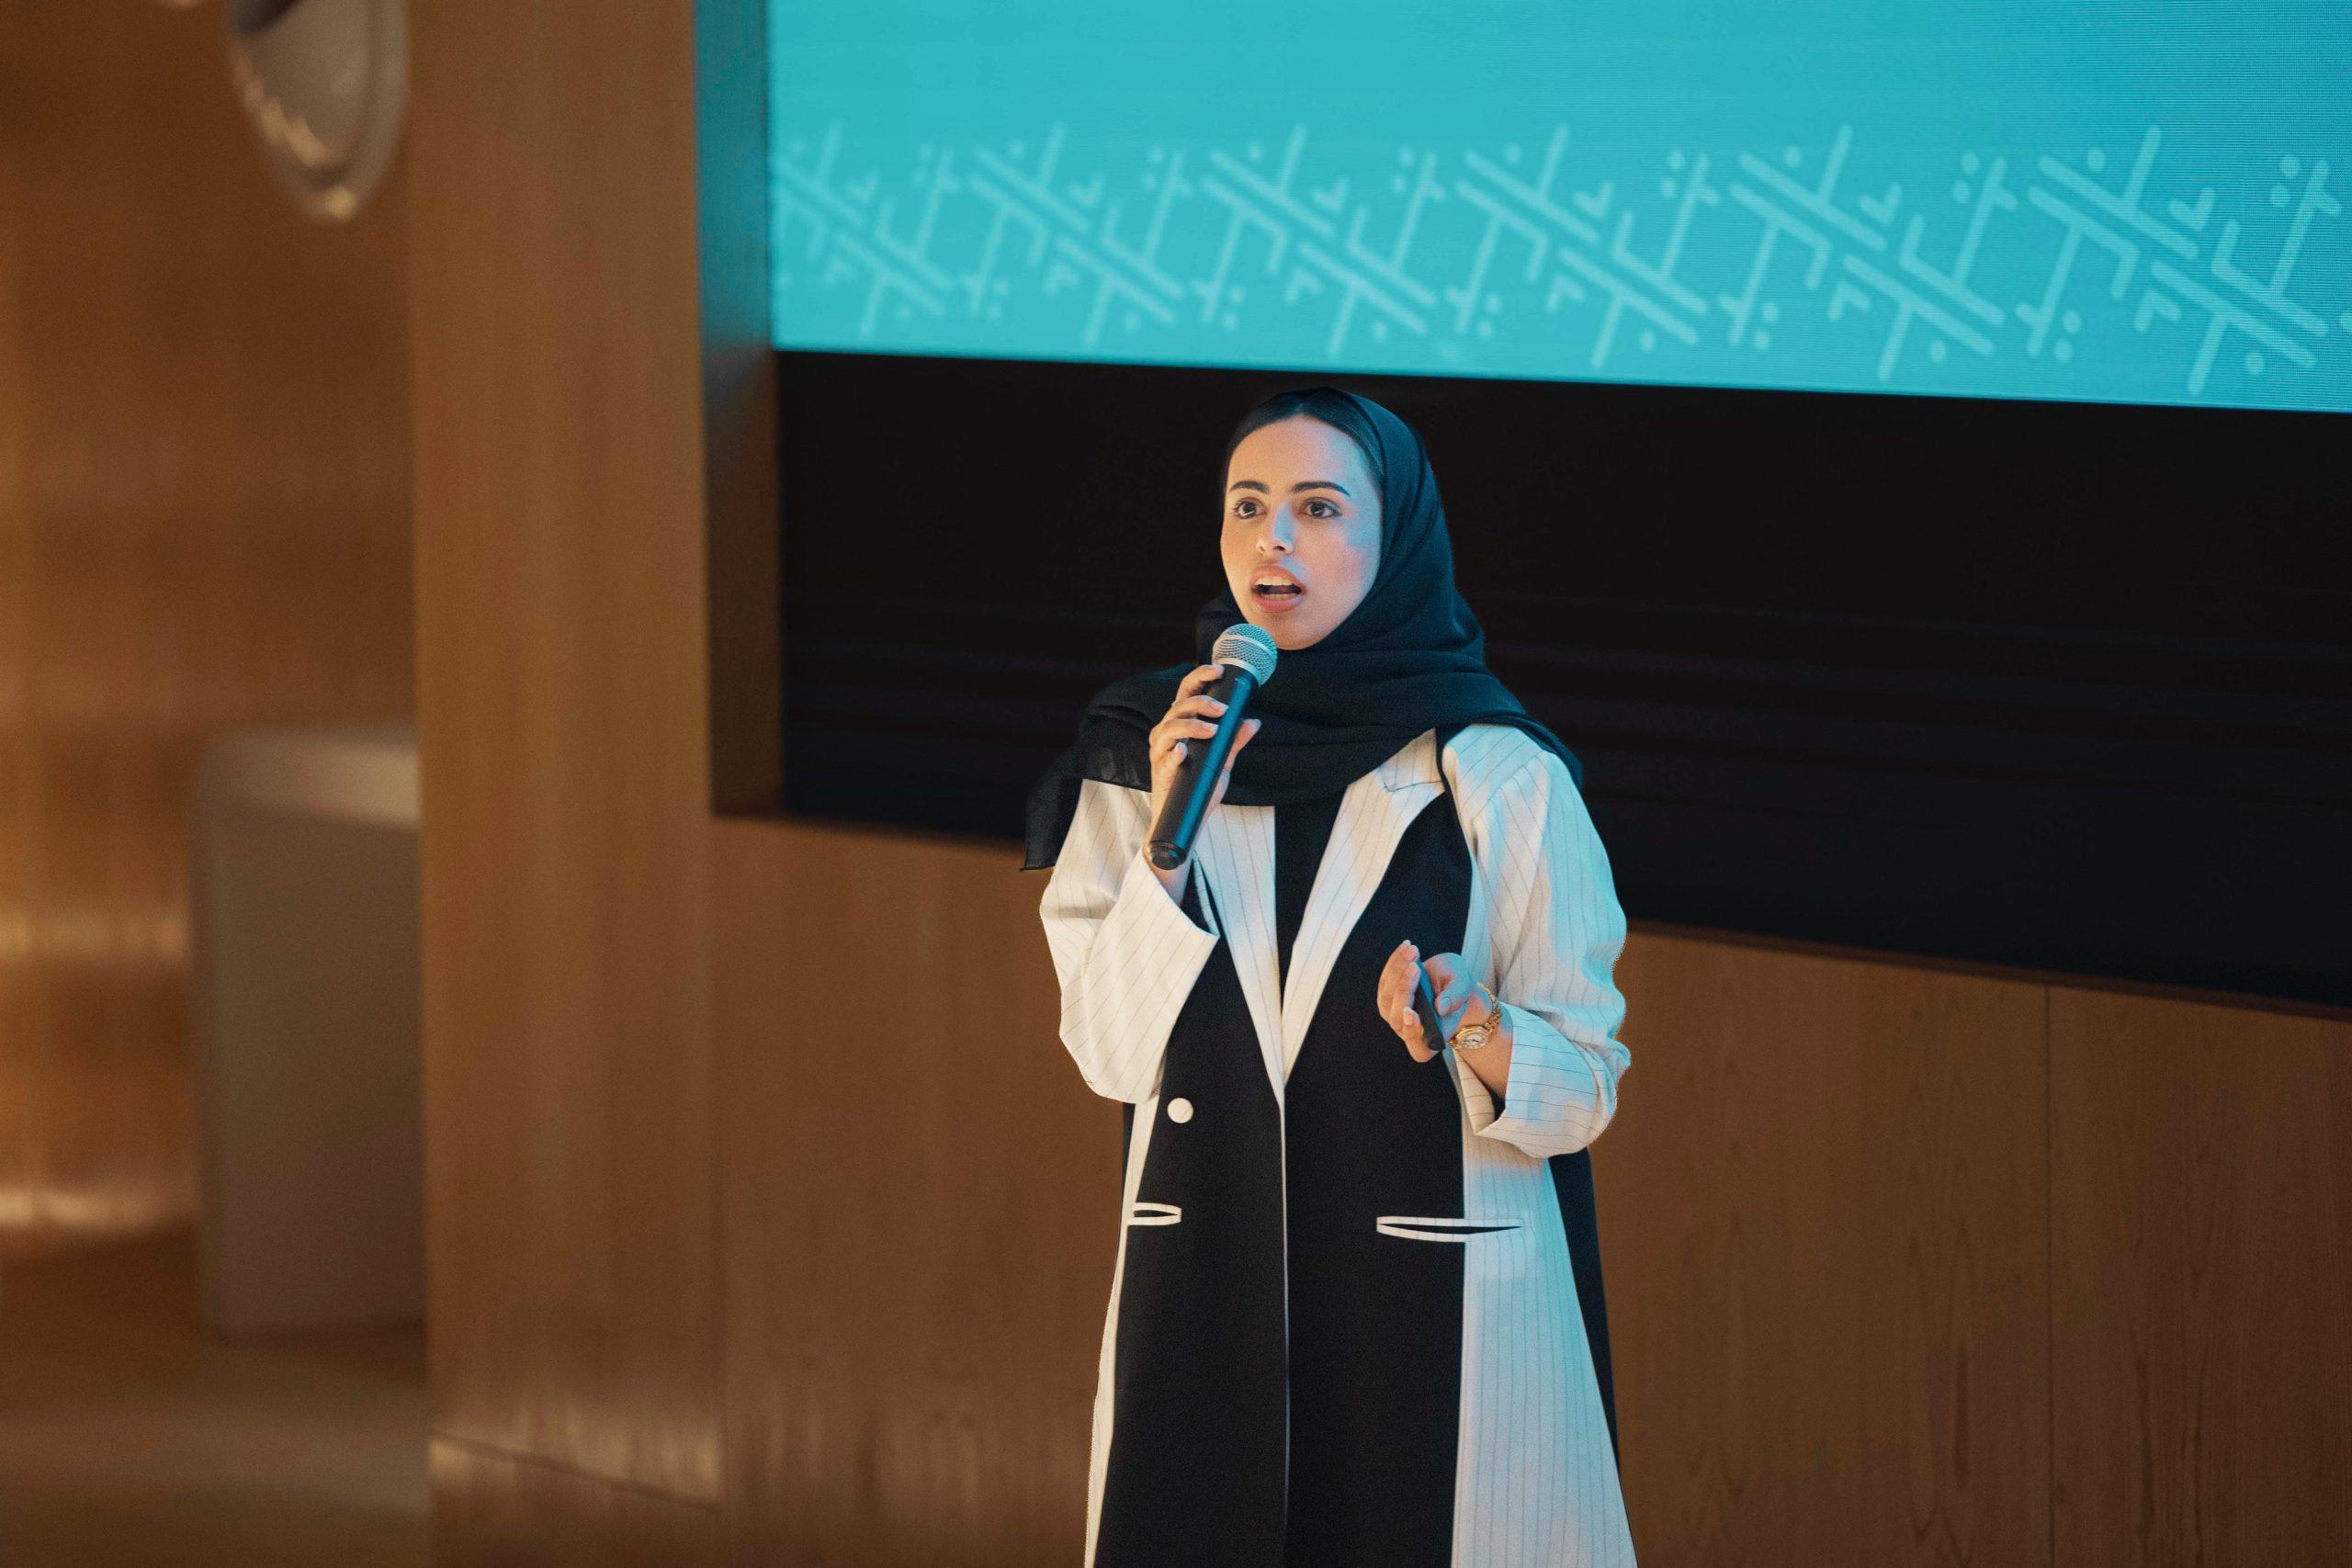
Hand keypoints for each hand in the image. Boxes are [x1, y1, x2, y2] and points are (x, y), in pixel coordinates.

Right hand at [1147, 662, 1261, 828]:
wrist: (1186, 820)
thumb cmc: (1199, 786)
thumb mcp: (1222, 762)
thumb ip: (1234, 741)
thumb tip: (1253, 722)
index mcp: (1180, 725)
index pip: (1186, 693)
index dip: (1200, 677)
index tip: (1219, 670)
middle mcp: (1166, 733)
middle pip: (1178, 706)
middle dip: (1201, 703)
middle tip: (1222, 709)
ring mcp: (1160, 752)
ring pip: (1168, 727)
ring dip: (1190, 725)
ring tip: (1211, 730)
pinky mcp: (1160, 772)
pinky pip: (1164, 759)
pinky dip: (1174, 753)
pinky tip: (1183, 751)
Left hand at [1377, 942, 1490, 1063]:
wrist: (1449, 981)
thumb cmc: (1458, 989)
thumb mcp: (1463, 987)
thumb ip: (1455, 997)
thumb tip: (1440, 1007)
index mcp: (1432, 1040)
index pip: (1418, 1047)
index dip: (1412, 1031)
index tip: (1411, 1012)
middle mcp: (1409, 1032)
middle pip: (1397, 1017)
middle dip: (1404, 989)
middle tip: (1414, 967)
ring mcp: (1394, 1016)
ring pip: (1386, 998)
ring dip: (1397, 971)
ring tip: (1413, 951)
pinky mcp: (1387, 998)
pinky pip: (1385, 982)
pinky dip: (1395, 963)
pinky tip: (1406, 948)